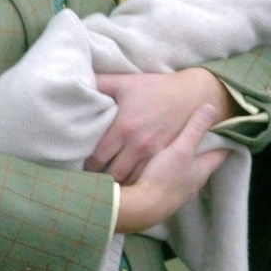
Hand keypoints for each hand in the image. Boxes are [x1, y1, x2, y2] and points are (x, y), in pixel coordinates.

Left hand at [84, 67, 236, 183]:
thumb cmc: (156, 87)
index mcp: (123, 127)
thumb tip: (78, 81)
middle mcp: (137, 144)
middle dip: (102, 181)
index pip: (98, 157)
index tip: (81, 170)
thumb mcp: (126, 81)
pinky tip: (130, 186)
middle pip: (113, 173)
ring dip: (120, 186)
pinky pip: (148, 177)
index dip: (88, 166)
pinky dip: (137, 184)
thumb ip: (100, 83)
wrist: (191, 94)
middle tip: (93, 184)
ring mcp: (153, 153)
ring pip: (131, 180)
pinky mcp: (166, 157)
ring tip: (109, 190)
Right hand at [114, 104, 227, 232]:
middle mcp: (195, 181)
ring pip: (190, 170)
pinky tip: (164, 161)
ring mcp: (180, 189)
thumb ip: (195, 129)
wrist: (141, 208)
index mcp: (203, 169)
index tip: (227, 125)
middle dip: (206, 146)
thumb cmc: (164, 178)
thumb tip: (211, 107)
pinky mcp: (165, 193)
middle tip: (204, 129)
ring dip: (189, 158)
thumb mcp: (181, 149)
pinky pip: (174, 176)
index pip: (222, 151)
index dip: (225, 138)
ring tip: (184, 143)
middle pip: (206, 161)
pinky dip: (173, 166)